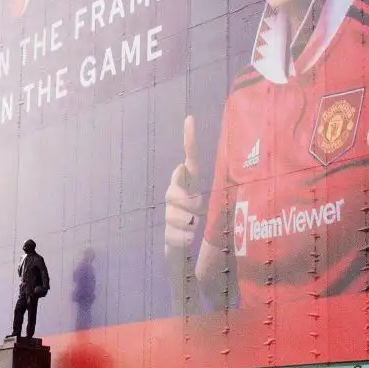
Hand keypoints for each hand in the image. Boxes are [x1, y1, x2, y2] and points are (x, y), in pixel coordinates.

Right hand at [164, 115, 205, 249]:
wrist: (184, 247)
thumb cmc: (195, 220)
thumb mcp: (202, 202)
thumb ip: (192, 188)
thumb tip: (181, 166)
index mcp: (189, 184)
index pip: (190, 160)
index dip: (189, 141)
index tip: (190, 120)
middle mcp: (175, 194)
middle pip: (176, 192)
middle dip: (188, 204)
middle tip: (197, 214)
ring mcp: (169, 212)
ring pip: (176, 215)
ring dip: (188, 225)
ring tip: (192, 228)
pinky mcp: (166, 233)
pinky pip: (175, 234)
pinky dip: (183, 239)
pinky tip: (185, 239)